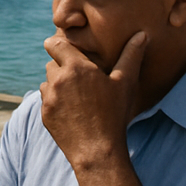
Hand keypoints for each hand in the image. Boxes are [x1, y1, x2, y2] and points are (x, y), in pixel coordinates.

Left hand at [40, 31, 146, 169]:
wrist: (97, 150)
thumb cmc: (114, 115)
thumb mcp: (125, 83)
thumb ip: (131, 56)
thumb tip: (142, 34)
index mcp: (75, 68)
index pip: (54, 44)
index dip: (60, 45)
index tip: (68, 50)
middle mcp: (57, 80)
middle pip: (52, 63)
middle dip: (63, 67)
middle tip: (81, 78)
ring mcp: (48, 98)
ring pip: (48, 81)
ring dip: (58, 84)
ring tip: (78, 95)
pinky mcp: (44, 113)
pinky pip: (46, 99)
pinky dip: (55, 101)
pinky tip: (72, 110)